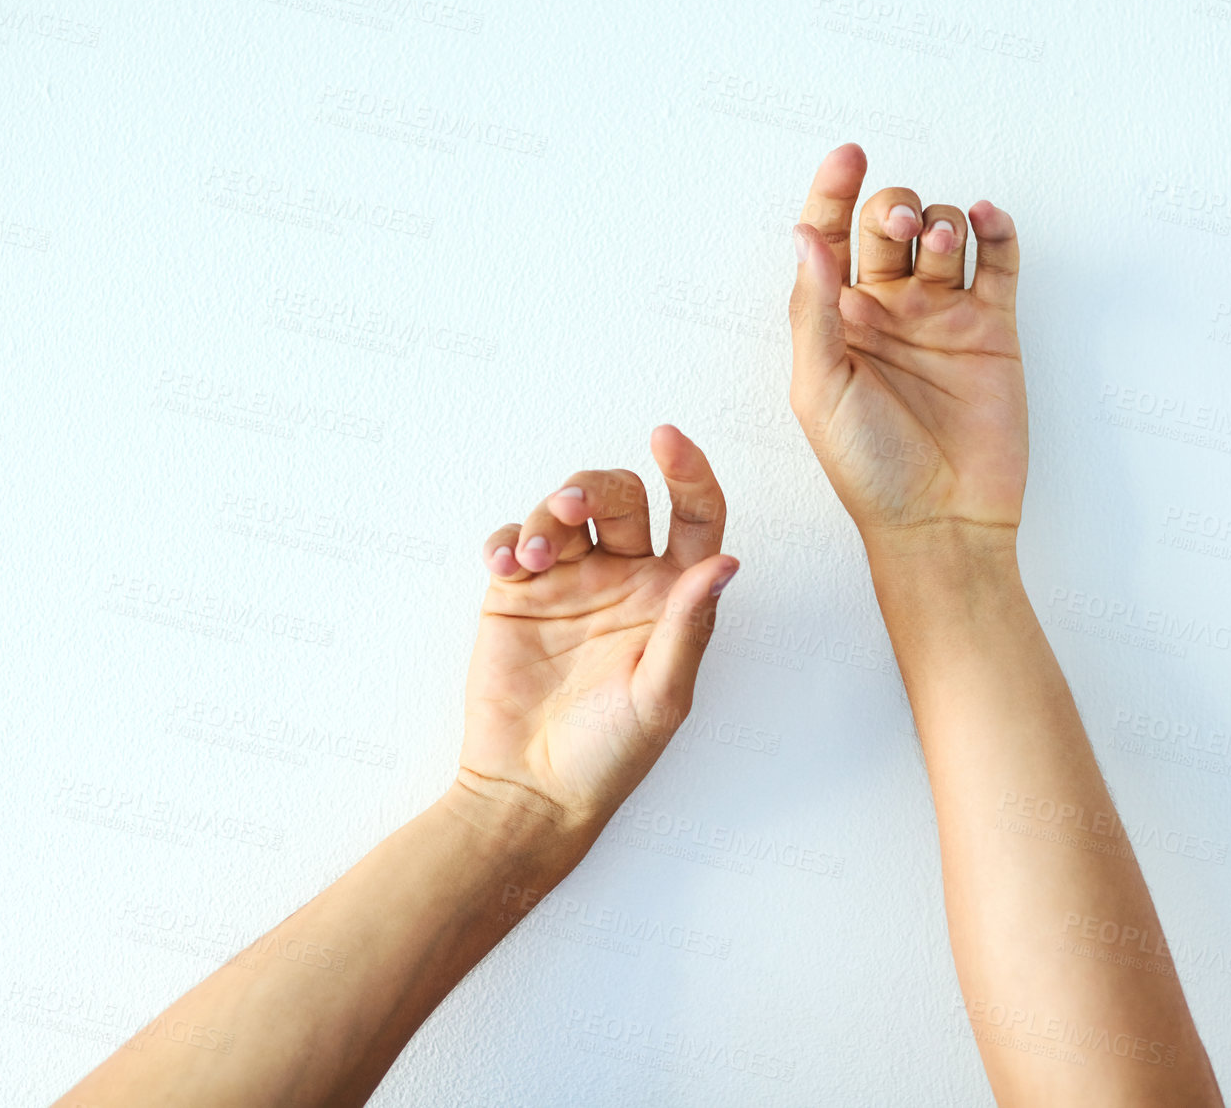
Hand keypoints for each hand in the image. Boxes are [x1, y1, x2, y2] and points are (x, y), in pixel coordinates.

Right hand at [456, 425, 736, 836]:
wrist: (531, 791)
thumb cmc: (609, 755)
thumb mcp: (661, 697)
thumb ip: (688, 627)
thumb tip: (725, 565)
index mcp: (672, 597)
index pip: (694, 516)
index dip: (688, 471)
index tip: (668, 440)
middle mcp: (626, 579)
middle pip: (621, 498)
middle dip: (595, 488)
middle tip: (568, 508)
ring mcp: (569, 582)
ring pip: (565, 510)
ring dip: (547, 514)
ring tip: (532, 554)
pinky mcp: (517, 594)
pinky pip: (512, 540)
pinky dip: (506, 538)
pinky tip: (505, 563)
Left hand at [787, 143, 1026, 546]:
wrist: (940, 520)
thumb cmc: (868, 468)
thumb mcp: (820, 389)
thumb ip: (814, 310)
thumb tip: (806, 234)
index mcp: (837, 320)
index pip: (830, 235)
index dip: (835, 190)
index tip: (848, 156)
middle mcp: (888, 309)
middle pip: (888, 223)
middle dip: (891, 208)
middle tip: (898, 230)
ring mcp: (942, 315)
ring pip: (942, 233)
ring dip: (940, 221)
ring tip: (941, 245)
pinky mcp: (992, 328)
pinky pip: (998, 261)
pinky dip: (995, 229)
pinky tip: (986, 219)